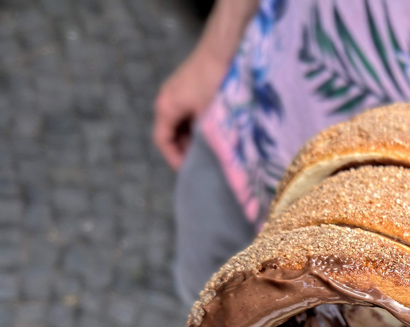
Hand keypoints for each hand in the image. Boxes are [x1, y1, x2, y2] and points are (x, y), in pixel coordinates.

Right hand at [153, 50, 228, 168]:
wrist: (223, 49)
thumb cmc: (216, 82)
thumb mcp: (209, 115)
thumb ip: (203, 137)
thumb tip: (208, 158)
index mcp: (166, 107)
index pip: (162, 140)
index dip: (174, 158)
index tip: (189, 171)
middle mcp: (166, 99)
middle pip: (169, 132)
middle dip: (184, 150)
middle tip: (201, 164)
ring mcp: (176, 92)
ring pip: (179, 123)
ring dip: (191, 138)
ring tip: (209, 150)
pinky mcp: (187, 87)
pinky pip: (186, 112)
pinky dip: (195, 125)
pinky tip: (211, 132)